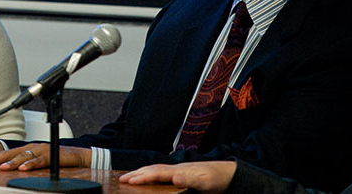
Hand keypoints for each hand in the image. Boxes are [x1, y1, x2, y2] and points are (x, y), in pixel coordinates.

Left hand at [0, 143, 90, 170]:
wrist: (76, 155)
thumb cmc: (56, 159)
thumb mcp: (36, 161)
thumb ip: (23, 164)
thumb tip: (8, 171)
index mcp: (24, 149)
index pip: (3, 154)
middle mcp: (30, 147)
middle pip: (8, 153)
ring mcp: (40, 150)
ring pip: (22, 156)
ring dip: (10, 162)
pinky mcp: (50, 155)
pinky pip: (39, 160)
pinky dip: (31, 164)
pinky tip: (23, 169)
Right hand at [119, 161, 236, 192]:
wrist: (229, 174)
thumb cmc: (217, 178)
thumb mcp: (204, 182)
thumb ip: (189, 180)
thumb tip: (174, 177)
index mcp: (179, 171)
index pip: (155, 173)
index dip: (141, 177)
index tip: (128, 180)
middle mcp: (176, 169)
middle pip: (152, 170)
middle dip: (136, 173)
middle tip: (121, 178)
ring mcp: (179, 171)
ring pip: (155, 170)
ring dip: (141, 173)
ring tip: (130, 176)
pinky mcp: (182, 175)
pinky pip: (161, 174)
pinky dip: (151, 175)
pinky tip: (150, 178)